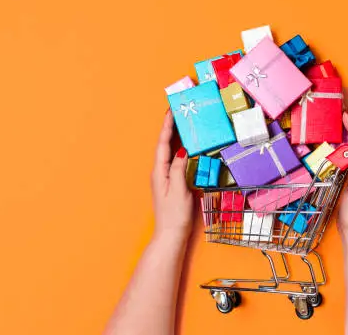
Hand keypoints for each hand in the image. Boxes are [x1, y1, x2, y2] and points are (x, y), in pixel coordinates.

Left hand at [151, 110, 193, 239]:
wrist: (171, 235)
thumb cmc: (174, 215)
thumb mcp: (179, 190)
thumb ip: (179, 168)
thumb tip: (182, 150)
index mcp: (159, 172)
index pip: (163, 144)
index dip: (167, 127)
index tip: (171, 111)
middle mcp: (160, 172)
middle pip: (165, 145)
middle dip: (171, 128)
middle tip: (178, 112)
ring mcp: (165, 178)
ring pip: (170, 152)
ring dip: (176, 137)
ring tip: (183, 124)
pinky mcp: (172, 183)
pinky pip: (176, 161)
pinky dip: (181, 150)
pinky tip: (188, 147)